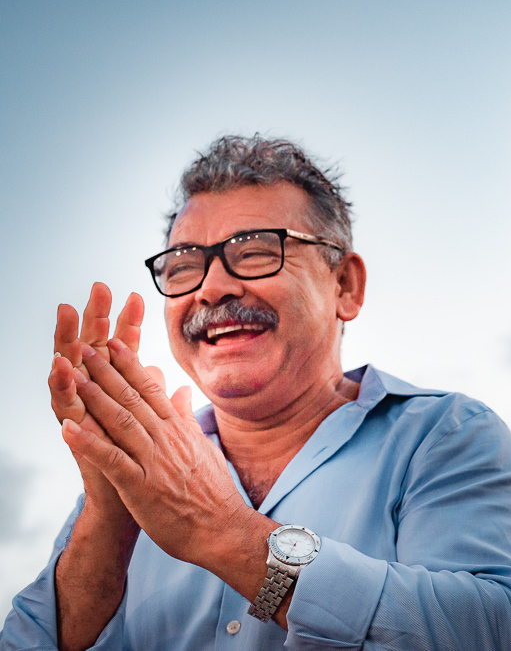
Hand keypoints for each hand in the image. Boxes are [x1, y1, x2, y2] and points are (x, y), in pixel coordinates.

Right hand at [50, 282, 144, 520]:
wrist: (134, 511)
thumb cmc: (146, 471)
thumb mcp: (158, 429)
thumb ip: (160, 399)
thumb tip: (166, 377)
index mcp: (120, 398)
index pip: (124, 353)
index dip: (129, 325)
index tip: (136, 294)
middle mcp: (98, 404)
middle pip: (95, 352)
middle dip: (96, 319)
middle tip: (97, 286)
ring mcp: (85, 418)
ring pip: (75, 373)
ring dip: (71, 341)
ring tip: (66, 312)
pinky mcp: (77, 437)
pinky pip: (66, 409)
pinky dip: (62, 388)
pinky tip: (58, 367)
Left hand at [63, 338, 257, 569]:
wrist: (222, 529)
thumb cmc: (214, 493)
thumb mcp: (203, 448)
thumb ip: (187, 418)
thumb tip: (181, 390)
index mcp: (179, 430)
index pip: (152, 390)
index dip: (131, 365)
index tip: (114, 343)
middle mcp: (165, 439)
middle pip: (132, 398)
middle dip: (106, 371)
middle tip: (85, 347)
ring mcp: (152, 461)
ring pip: (119, 422)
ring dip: (93, 398)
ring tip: (73, 376)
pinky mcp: (140, 486)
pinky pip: (110, 461)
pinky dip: (88, 443)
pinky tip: (68, 429)